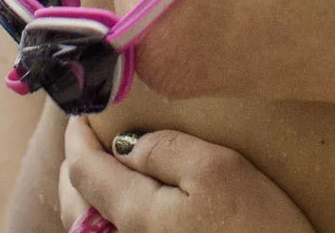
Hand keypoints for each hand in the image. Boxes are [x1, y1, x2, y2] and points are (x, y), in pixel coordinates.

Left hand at [61, 122, 315, 232]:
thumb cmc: (259, 230)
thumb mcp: (220, 170)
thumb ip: (166, 149)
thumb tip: (126, 145)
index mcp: (134, 213)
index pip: (83, 169)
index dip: (78, 136)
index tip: (80, 113)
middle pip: (77, 205)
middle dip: (75, 169)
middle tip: (84, 140)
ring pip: (91, 229)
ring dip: (89, 196)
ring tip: (102, 170)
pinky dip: (107, 219)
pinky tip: (128, 207)